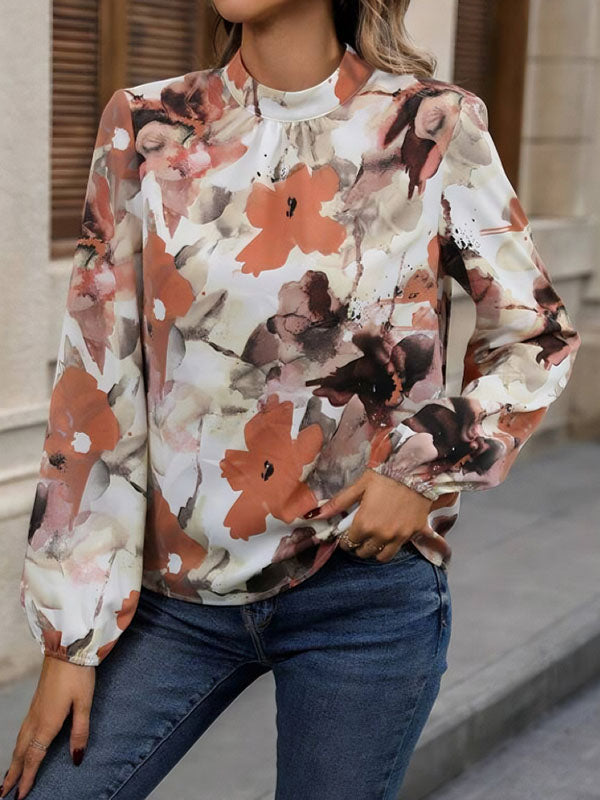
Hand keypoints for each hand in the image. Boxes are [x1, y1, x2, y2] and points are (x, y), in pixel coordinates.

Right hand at [1, 655, 94, 798]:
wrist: (67, 646)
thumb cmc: (78, 674)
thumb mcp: (84, 703)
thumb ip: (80, 731)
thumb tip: (76, 759)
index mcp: (47, 722)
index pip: (34, 757)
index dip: (27, 778)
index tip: (19, 797)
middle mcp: (36, 718)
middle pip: (21, 753)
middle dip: (12, 774)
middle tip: (3, 794)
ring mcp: (34, 709)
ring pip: (20, 741)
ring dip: (14, 761)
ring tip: (8, 776)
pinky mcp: (37, 701)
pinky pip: (23, 730)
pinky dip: (18, 745)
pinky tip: (22, 746)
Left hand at [304, 468, 433, 561]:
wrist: (416, 471)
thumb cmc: (385, 476)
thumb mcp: (360, 485)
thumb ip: (339, 503)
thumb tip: (317, 514)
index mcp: (364, 524)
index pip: (349, 542)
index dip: (345, 539)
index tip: (346, 534)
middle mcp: (380, 535)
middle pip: (364, 552)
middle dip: (358, 546)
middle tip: (358, 536)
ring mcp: (398, 537)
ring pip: (382, 556)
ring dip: (374, 551)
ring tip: (373, 539)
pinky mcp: (412, 534)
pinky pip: (398, 548)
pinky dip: (391, 546)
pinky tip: (390, 534)